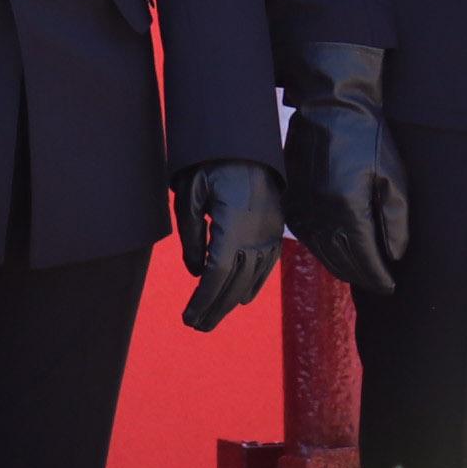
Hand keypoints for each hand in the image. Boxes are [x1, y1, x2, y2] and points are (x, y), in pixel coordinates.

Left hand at [177, 160, 286, 330]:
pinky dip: (254, 284)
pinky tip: (241, 297)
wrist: (247, 141)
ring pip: (253, 277)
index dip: (204, 299)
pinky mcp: (277, 227)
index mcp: (234, 223)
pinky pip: (268, 265)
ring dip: (231, 301)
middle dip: (215, 308)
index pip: (218, 274)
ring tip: (212, 317)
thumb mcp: (191, 195)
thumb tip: (196, 272)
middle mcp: (258, 232)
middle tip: (197, 326)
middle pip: (236, 283)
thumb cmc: (212, 164)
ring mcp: (271, 231)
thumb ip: (192, 236)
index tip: (189, 317)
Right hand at [281, 42, 410, 296]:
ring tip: (362, 272)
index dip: (378, 276)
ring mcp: (302, 209)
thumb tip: (395, 255)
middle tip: (379, 284)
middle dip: (363, 276)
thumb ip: (395, 220)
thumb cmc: (367, 138)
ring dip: (344, 267)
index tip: (390, 286)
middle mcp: (321, 214)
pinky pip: (307, 239)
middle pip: (343, 261)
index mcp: (348, 208)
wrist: (329, 109)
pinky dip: (324, 252)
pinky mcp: (292, 202)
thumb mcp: (392, 177)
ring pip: (323, 254)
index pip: (364, 258)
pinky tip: (338, 253)